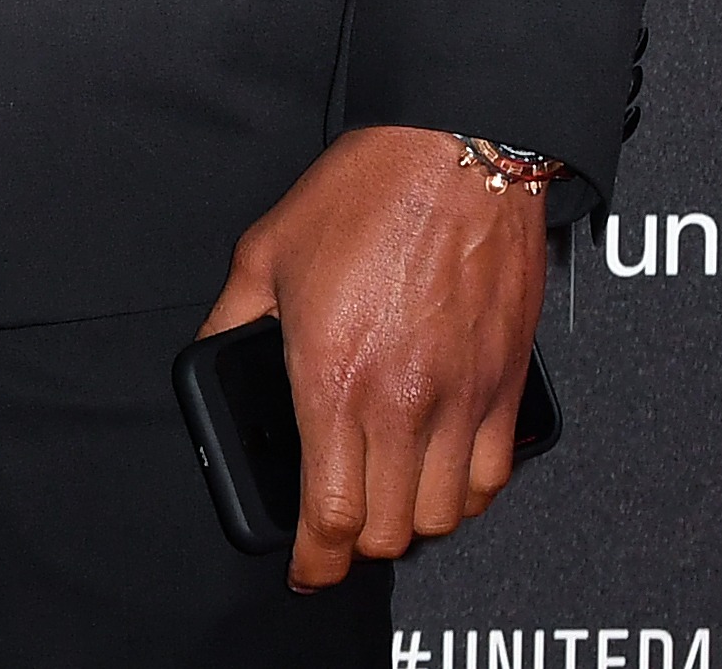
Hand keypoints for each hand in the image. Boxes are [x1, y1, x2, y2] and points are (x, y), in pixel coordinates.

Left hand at [197, 126, 551, 590]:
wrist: (457, 151)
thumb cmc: (364, 192)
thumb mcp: (265, 251)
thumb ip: (233, 319)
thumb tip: (215, 357)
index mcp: (333, 377)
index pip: (329, 516)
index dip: (313, 562)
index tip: (303, 569)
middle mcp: (402, 401)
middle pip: (386, 532)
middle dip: (354, 540)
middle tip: (336, 517)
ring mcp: (461, 398)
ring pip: (442, 516)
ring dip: (408, 519)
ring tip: (384, 492)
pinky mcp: (506, 385)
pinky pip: (492, 478)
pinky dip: (464, 493)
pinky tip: (439, 469)